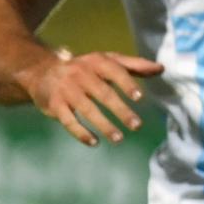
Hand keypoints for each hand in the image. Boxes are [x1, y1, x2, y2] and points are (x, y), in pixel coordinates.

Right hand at [18, 49, 159, 145]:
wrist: (43, 72)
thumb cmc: (85, 69)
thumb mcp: (108, 61)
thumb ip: (134, 65)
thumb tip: (161, 68)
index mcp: (97, 62)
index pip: (115, 72)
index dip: (127, 84)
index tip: (140, 98)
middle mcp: (81, 74)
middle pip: (103, 94)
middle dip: (120, 110)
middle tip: (137, 125)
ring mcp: (66, 90)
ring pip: (87, 109)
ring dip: (104, 125)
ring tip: (119, 139)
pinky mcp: (55, 105)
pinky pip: (68, 121)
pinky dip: (81, 132)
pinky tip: (94, 142)